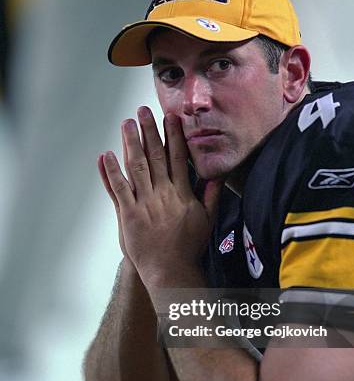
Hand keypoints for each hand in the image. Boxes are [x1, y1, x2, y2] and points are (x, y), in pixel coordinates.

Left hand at [98, 107, 222, 286]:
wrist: (170, 270)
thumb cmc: (189, 246)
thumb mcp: (207, 219)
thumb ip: (211, 195)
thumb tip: (218, 175)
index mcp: (182, 193)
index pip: (177, 158)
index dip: (173, 136)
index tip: (170, 118)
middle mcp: (162, 194)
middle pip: (155, 156)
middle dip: (149, 131)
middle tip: (143, 111)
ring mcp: (144, 204)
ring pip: (136, 167)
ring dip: (130, 143)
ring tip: (127, 124)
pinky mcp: (128, 215)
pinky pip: (118, 189)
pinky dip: (112, 172)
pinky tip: (107, 155)